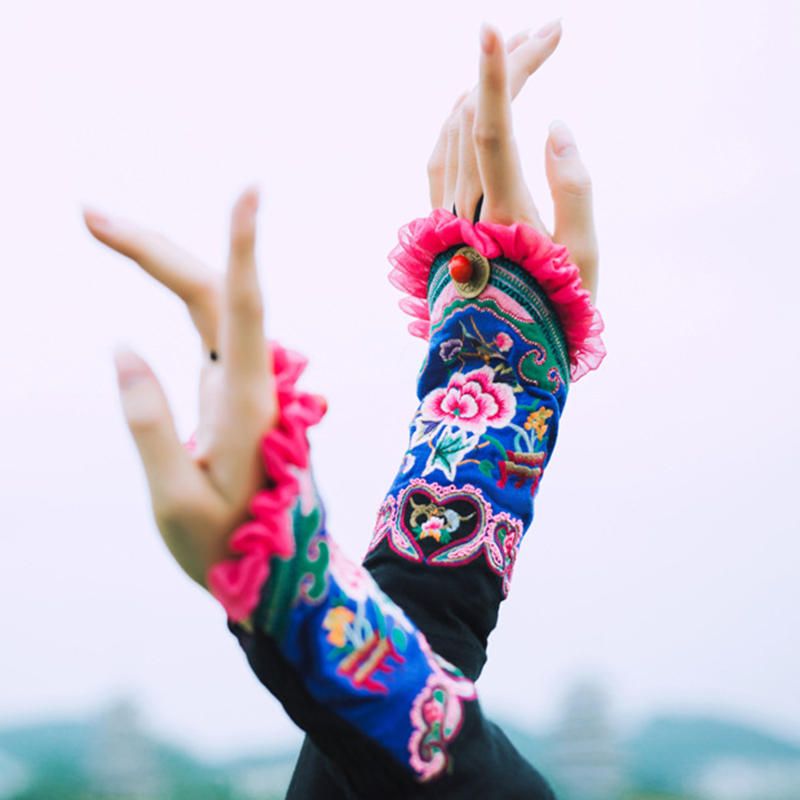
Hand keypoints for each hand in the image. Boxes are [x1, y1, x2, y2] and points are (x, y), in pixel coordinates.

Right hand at [83, 188, 276, 586]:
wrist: (278, 568)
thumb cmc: (228, 543)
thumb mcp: (176, 501)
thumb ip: (150, 425)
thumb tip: (120, 348)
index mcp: (245, 402)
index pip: (244, 311)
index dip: (243, 248)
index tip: (249, 190)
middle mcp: (252, 379)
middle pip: (214, 293)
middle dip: (155, 248)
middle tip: (86, 214)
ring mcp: (244, 379)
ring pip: (212, 302)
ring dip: (161, 261)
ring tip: (99, 227)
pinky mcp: (233, 386)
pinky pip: (209, 324)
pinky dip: (175, 289)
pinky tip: (150, 267)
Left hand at [427, 20, 598, 300]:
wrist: (498, 356)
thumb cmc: (551, 312)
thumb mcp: (582, 258)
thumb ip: (574, 188)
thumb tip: (554, 125)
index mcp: (504, 216)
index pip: (492, 133)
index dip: (494, 79)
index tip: (492, 29)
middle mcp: (465, 209)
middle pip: (475, 117)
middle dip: (511, 65)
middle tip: (551, 29)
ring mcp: (445, 214)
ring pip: (454, 129)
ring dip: (484, 86)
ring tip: (522, 53)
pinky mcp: (438, 221)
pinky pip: (439, 154)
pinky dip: (458, 118)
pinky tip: (475, 102)